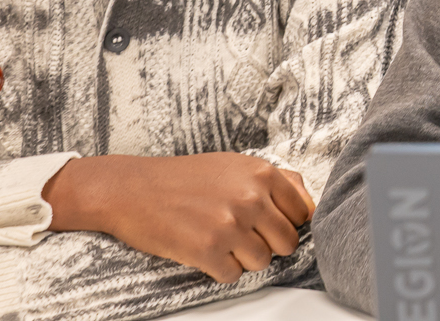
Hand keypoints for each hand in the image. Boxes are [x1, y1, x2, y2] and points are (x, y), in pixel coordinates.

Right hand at [44, 154, 314, 283]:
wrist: (132, 189)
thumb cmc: (185, 178)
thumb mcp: (236, 164)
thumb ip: (276, 181)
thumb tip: (308, 204)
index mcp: (263, 173)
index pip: (302, 213)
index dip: (286, 223)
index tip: (267, 224)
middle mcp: (251, 198)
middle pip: (287, 242)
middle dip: (268, 244)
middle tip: (242, 237)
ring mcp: (230, 225)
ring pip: (262, 261)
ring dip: (244, 258)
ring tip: (221, 242)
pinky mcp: (208, 251)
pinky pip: (233, 275)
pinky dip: (220, 269)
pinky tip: (204, 251)